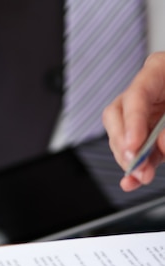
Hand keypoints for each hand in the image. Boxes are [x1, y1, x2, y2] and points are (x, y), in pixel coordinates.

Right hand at [103, 51, 164, 191]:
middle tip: (136, 164)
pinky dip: (135, 168)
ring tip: (142, 176)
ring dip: (130, 160)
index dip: (132, 122)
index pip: (136, 95)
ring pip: (122, 136)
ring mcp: (146, 113)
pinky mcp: (150, 134)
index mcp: (160, 71)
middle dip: (125, 144)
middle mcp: (148, 93)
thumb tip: (162, 144)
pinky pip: (136, 151)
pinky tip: (133, 181)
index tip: (134, 146)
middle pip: (119, 116)